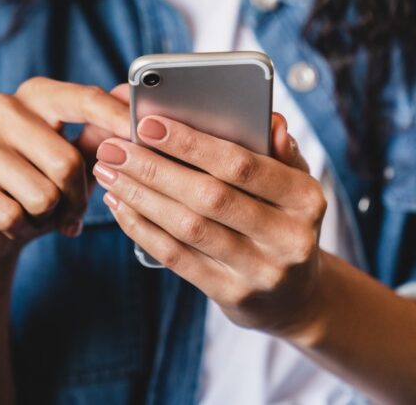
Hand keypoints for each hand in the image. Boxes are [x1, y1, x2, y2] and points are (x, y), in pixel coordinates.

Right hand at [0, 77, 129, 268]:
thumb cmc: (43, 184)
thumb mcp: (79, 158)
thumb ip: (103, 131)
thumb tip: (131, 98)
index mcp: (38, 95)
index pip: (85, 99)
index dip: (116, 119)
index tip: (141, 134)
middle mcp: (2, 107)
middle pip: (66, 161)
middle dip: (78, 197)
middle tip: (73, 210)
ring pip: (40, 194)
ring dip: (49, 216)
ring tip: (41, 213)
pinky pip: (9, 214)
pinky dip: (21, 229)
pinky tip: (15, 223)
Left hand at [93, 112, 326, 337]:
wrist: (296, 295)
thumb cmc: (286, 220)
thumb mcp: (296, 184)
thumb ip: (281, 151)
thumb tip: (270, 121)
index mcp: (306, 199)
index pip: (243, 165)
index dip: (192, 144)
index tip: (148, 124)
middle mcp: (288, 238)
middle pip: (209, 197)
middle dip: (154, 168)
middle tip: (114, 148)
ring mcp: (260, 271)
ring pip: (188, 228)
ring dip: (141, 196)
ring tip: (109, 173)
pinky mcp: (232, 295)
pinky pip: (178, 258)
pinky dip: (143, 229)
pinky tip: (121, 206)